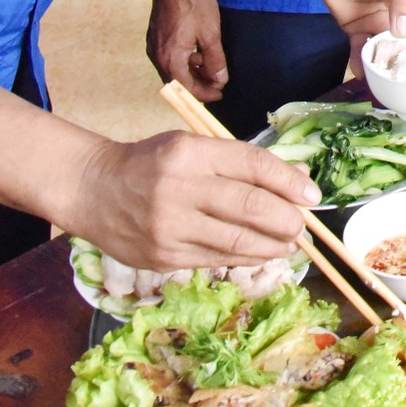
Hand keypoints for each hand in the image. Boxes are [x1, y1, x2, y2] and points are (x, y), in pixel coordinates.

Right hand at [62, 131, 318, 270]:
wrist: (94, 190)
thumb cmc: (153, 163)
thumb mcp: (194, 147)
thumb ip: (242, 163)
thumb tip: (297, 181)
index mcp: (190, 152)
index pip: (253, 165)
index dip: (289, 182)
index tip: (312, 195)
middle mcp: (179, 188)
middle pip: (250, 207)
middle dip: (287, 219)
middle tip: (303, 225)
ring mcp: (169, 226)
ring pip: (237, 241)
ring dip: (273, 245)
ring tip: (290, 242)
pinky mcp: (163, 257)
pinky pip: (216, 259)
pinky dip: (245, 256)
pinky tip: (260, 252)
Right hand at [147, 0, 227, 101]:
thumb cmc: (193, 4)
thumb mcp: (211, 34)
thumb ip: (215, 61)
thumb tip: (219, 79)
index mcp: (170, 59)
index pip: (187, 88)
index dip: (205, 94)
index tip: (220, 93)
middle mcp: (157, 56)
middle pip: (177, 82)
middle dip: (198, 85)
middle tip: (216, 84)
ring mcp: (153, 46)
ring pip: (172, 69)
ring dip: (191, 72)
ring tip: (210, 68)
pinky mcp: (154, 36)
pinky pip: (168, 57)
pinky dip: (183, 61)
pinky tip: (197, 53)